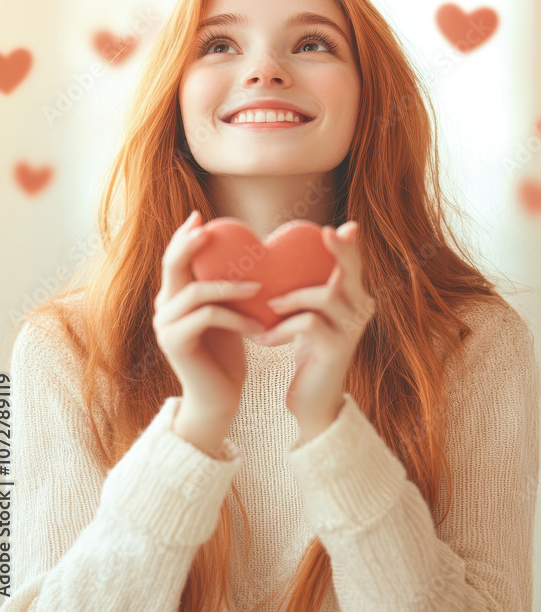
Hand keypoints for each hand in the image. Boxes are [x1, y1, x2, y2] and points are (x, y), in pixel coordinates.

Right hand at [153, 210, 267, 422]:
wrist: (218, 401)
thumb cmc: (226, 354)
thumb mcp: (227, 314)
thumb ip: (223, 288)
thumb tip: (246, 255)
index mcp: (173, 297)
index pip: (174, 259)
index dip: (183, 236)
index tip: (199, 216)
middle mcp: (163, 308)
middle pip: (173, 266)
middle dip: (189, 244)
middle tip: (208, 229)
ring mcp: (166, 326)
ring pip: (196, 292)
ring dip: (230, 286)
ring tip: (258, 286)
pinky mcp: (176, 343)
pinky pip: (207, 317)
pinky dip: (235, 316)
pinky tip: (257, 326)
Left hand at [255, 221, 375, 434]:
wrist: (312, 400)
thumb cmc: (307, 349)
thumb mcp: (309, 313)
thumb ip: (306, 285)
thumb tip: (280, 252)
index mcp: (353, 297)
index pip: (354, 263)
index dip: (349, 244)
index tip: (342, 225)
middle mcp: (360, 309)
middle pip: (352, 271)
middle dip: (341, 250)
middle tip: (326, 232)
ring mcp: (351, 330)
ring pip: (326, 296)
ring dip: (292, 298)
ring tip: (269, 307)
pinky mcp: (338, 349)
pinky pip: (309, 324)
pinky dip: (283, 328)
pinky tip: (265, 339)